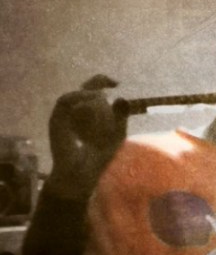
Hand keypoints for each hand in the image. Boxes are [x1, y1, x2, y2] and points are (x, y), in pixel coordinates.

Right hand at [45, 76, 126, 200]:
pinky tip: (93, 110)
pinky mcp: (56, 119)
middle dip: (98, 85)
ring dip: (94, 102)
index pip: (92, 88)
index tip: (116, 83)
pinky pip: (66, 101)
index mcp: (88, 111)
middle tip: (112, 87)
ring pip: (78, 94)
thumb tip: (121, 98)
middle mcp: (74, 110)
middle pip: (85, 87)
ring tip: (104, 119)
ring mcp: (64, 114)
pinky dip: (80, 102)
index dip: (102, 81)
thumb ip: (121, 116)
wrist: (82, 174)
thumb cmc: (99, 155)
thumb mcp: (117, 134)